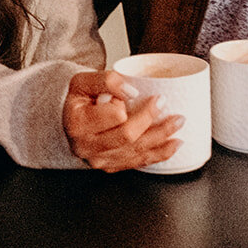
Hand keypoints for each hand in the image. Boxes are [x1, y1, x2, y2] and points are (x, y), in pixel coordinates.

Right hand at [63, 70, 182, 171]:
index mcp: (78, 124)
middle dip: (151, 119)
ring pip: (137, 151)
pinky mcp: (111, 166)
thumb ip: (106, 80)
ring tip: (178, 122)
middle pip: (128, 136)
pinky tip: (173, 144)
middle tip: (164, 103)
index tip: (131, 92)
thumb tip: (132, 91)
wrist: (69, 119)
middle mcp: (88, 146)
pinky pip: (139, 162)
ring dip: (162, 137)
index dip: (124, 103)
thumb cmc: (78, 99)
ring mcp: (100, 160)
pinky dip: (159, 154)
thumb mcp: (82, 81)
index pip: (113, 115)